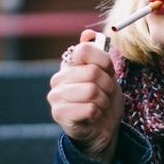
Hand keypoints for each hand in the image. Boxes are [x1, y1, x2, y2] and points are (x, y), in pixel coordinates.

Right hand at [48, 29, 122, 162]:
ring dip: (103, 101)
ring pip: (91, 90)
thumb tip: (88, 33)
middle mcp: (58, 78)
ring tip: (99, 105)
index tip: (107, 72)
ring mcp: (56, 96)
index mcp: (68, 65)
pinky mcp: (59, 114)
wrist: (103, 129)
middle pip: (92, 72)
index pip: (84, 50)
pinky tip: (93, 117)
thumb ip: (98, 53)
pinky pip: (89, 108)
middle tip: (105, 94)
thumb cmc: (104, 100)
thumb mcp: (107, 73)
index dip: (103, 62)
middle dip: (107, 85)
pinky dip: (98, 113)